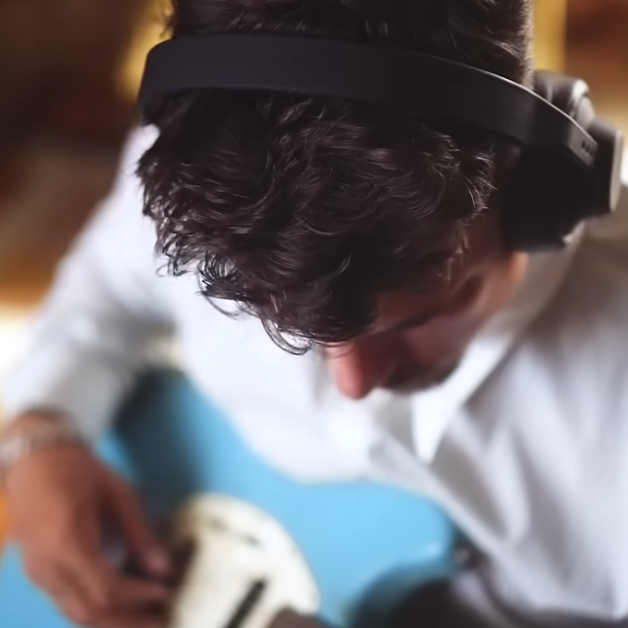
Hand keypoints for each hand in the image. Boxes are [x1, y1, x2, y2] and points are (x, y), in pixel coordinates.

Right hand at [2, 412, 172, 627]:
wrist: (35, 459)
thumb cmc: (80, 470)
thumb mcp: (118, 493)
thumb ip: (140, 534)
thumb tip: (164, 569)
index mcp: (67, 541)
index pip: (106, 589)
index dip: (139, 598)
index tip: (167, 592)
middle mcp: (47, 565)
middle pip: (90, 612)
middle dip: (130, 621)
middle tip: (164, 619)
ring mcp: (38, 573)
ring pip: (77, 614)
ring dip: (114, 621)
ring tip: (148, 617)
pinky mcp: (39, 573)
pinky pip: (69, 602)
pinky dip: (98, 609)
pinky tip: (124, 604)